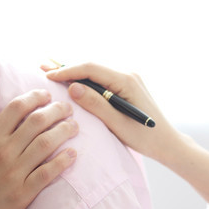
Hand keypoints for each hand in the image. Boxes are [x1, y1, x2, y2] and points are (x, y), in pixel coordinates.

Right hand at [0, 90, 78, 208]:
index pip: (17, 108)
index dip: (35, 97)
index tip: (46, 95)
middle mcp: (3, 153)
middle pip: (37, 122)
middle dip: (56, 110)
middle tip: (67, 108)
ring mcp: (14, 174)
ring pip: (46, 144)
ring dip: (64, 131)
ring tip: (74, 126)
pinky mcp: (22, 194)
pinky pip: (47, 174)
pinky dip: (62, 162)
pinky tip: (72, 154)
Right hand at [45, 62, 208, 205]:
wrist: (167, 143)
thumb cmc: (145, 137)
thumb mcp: (117, 124)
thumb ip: (96, 105)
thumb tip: (73, 87)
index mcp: (126, 81)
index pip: (90, 69)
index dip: (67, 71)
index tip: (47, 75)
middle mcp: (127, 75)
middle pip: (91, 66)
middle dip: (66, 67)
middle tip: (41, 66)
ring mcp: (127, 79)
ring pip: (94, 72)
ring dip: (73, 72)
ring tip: (49, 68)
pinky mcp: (126, 87)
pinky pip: (101, 79)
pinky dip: (84, 79)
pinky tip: (70, 78)